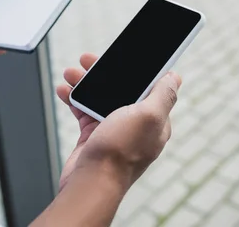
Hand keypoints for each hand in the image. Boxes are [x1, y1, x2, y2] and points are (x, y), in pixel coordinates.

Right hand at [56, 53, 180, 190]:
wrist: (90, 182)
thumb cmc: (119, 152)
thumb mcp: (148, 116)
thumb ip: (163, 95)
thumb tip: (175, 77)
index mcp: (155, 119)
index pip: (148, 86)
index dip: (134, 69)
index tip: (119, 56)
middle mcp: (136, 125)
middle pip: (121, 88)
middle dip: (102, 73)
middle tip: (86, 60)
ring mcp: (115, 131)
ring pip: (99, 98)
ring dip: (84, 84)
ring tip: (70, 74)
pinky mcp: (95, 137)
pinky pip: (84, 112)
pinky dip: (73, 99)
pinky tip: (64, 91)